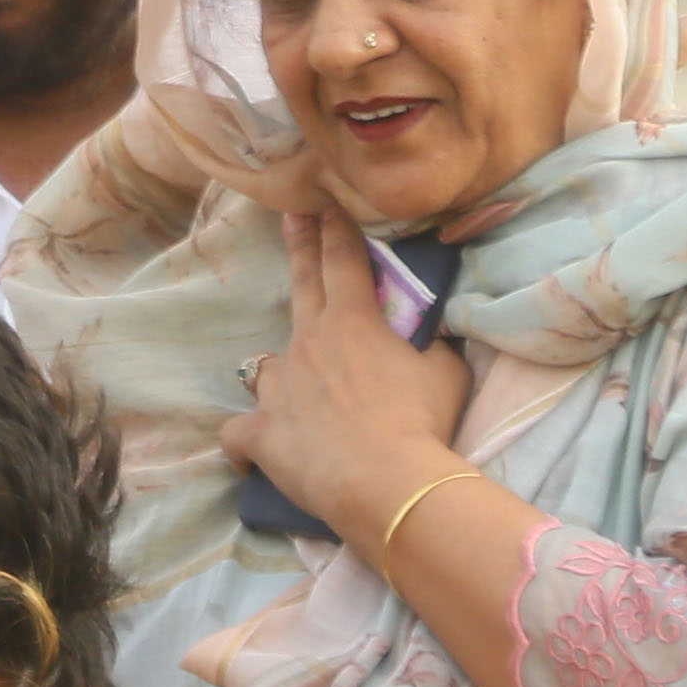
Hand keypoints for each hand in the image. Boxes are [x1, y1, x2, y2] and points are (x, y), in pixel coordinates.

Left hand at [215, 205, 466, 531]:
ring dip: (281, 374)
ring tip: (295, 394)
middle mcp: (308, 343)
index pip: (343, 260)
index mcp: (353, 322)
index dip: (336, 229)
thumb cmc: (422, 422)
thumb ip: (433, 345)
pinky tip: (253, 451)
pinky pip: (238, 434)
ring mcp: (279, 388)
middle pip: (301, 285)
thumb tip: (434, 335)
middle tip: (291, 220)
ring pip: (267, 367)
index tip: (326, 205)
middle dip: (299, 248)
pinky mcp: (261, 433)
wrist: (387, 481)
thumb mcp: (447, 372)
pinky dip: (245, 441)